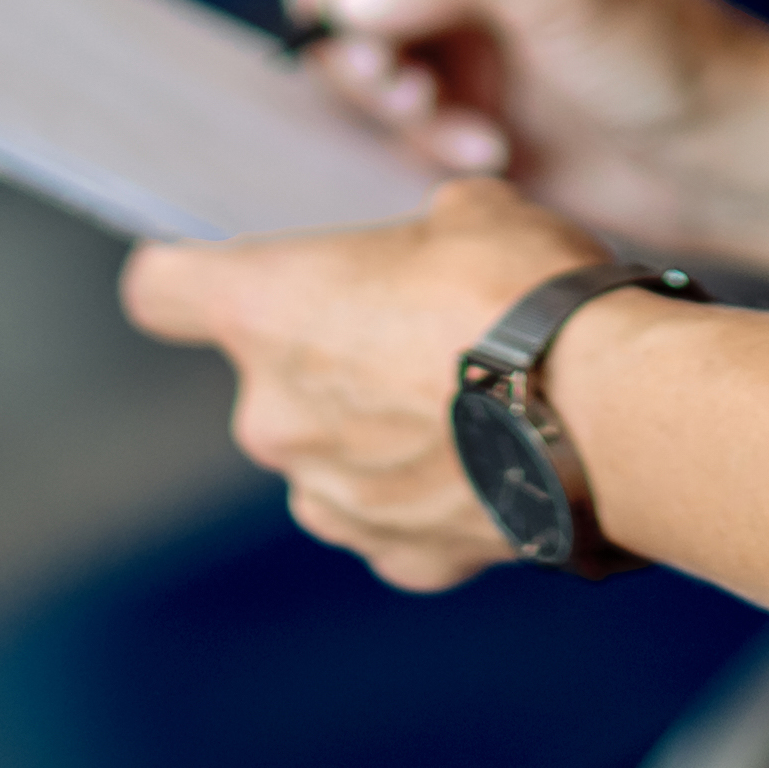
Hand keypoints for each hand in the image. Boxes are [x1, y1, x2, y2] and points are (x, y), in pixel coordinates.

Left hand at [120, 178, 608, 589]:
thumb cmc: (528, 292)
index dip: (187, 277)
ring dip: (372, 432)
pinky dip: (424, 496)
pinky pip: (386, 517)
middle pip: (267, 377)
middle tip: (419, 330)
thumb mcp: (471, 211)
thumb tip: (435, 245)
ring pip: (326, 454)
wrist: (607, 414)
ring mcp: (327, 496)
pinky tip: (490, 461)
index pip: (160, 291)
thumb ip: (418, 235)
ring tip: (468, 402)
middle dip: (328, 355)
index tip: (218, 274)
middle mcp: (271, 414)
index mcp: (266, 310)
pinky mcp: (393, 555)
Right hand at [283, 0, 758, 245]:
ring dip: (400, 107)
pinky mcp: (466, 104)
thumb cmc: (664, 51)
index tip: (332, 14)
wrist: (721, 156)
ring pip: (361, 62)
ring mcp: (461, 34)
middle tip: (408, 92)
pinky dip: (428, 144)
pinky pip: (396, 123)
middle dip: (362, 48)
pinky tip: (497, 157)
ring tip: (473, 134)